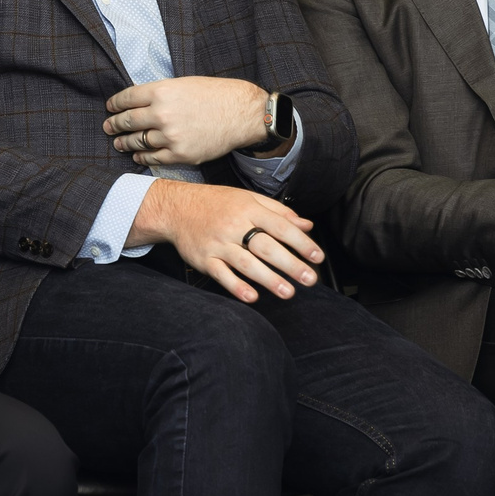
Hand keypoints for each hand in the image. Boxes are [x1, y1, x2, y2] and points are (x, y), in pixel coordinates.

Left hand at [104, 77, 272, 165]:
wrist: (243, 114)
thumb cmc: (215, 95)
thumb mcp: (184, 83)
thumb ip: (159, 92)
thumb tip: (137, 101)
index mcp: (161, 92)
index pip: (126, 99)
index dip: (115, 104)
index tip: (110, 107)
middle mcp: (162, 114)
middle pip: (127, 121)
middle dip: (114, 124)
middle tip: (108, 127)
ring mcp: (170, 136)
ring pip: (137, 141)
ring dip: (124, 142)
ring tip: (118, 142)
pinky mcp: (180, 154)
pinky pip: (152, 157)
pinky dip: (141, 156)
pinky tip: (137, 155)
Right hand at [128, 179, 320, 302]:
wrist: (177, 208)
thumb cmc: (217, 203)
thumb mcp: (249, 199)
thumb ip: (279, 212)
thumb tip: (307, 225)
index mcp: (249, 209)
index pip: (280, 227)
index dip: (301, 242)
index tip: (317, 256)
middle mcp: (234, 226)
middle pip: (266, 247)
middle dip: (290, 264)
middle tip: (309, 279)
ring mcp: (218, 244)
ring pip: (246, 263)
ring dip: (268, 279)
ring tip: (288, 292)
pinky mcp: (204, 259)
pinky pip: (221, 274)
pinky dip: (236, 286)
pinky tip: (251, 296)